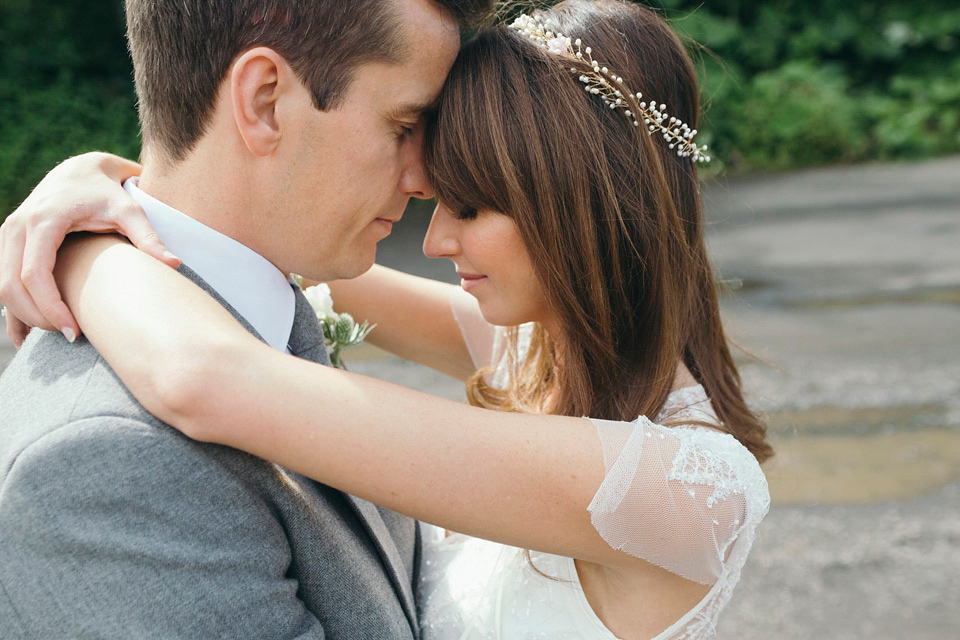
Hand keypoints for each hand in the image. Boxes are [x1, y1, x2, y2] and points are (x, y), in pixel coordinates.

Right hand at [0, 152, 179, 346]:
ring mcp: (8, 236)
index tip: (75, 332)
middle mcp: (17, 227)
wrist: (82, 170)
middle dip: (38, 317)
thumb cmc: (108, 191)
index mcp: (43, 220)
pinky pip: (0, 282)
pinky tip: (27, 338)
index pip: (34, 274)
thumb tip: (174, 264)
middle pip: (10, 285)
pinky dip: (12, 310)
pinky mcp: (8, 245)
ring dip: (25, 315)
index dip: (51, 307)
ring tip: (61, 332)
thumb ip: (147, 237)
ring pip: (1, 287)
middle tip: (72, 336)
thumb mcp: (129, 209)